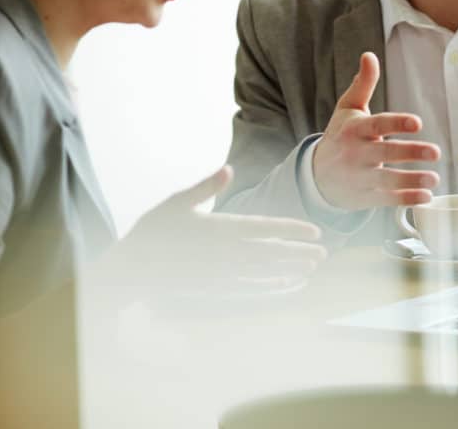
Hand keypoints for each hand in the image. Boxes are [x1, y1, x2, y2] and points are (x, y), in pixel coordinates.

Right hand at [104, 166, 327, 285]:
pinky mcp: (216, 287)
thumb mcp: (177, 202)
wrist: (133, 268)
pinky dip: (272, 287)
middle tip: (324, 252)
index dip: (292, 229)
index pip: (265, 228)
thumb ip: (205, 187)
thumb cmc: (153, 231)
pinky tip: (287, 285)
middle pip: (272, 252)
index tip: (314, 231)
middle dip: (299, 252)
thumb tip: (228, 169)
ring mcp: (222, 273)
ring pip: (265, 272)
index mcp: (219, 228)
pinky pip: (251, 288)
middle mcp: (226, 253)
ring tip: (312, 267)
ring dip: (291, 270)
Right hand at [313, 52, 440, 210]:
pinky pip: (387, 199)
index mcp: (355, 130)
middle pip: (385, 153)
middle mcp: (356, 154)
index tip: (417, 123)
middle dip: (411, 152)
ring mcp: (360, 177)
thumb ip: (363, 85)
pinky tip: (426, 196)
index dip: (397, 123)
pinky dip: (407, 199)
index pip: (377, 125)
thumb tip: (369, 55)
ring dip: (412, 180)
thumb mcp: (347, 109)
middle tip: (435, 152)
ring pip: (387, 179)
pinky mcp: (365, 197)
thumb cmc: (339, 136)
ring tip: (434, 178)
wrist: (316, 176)